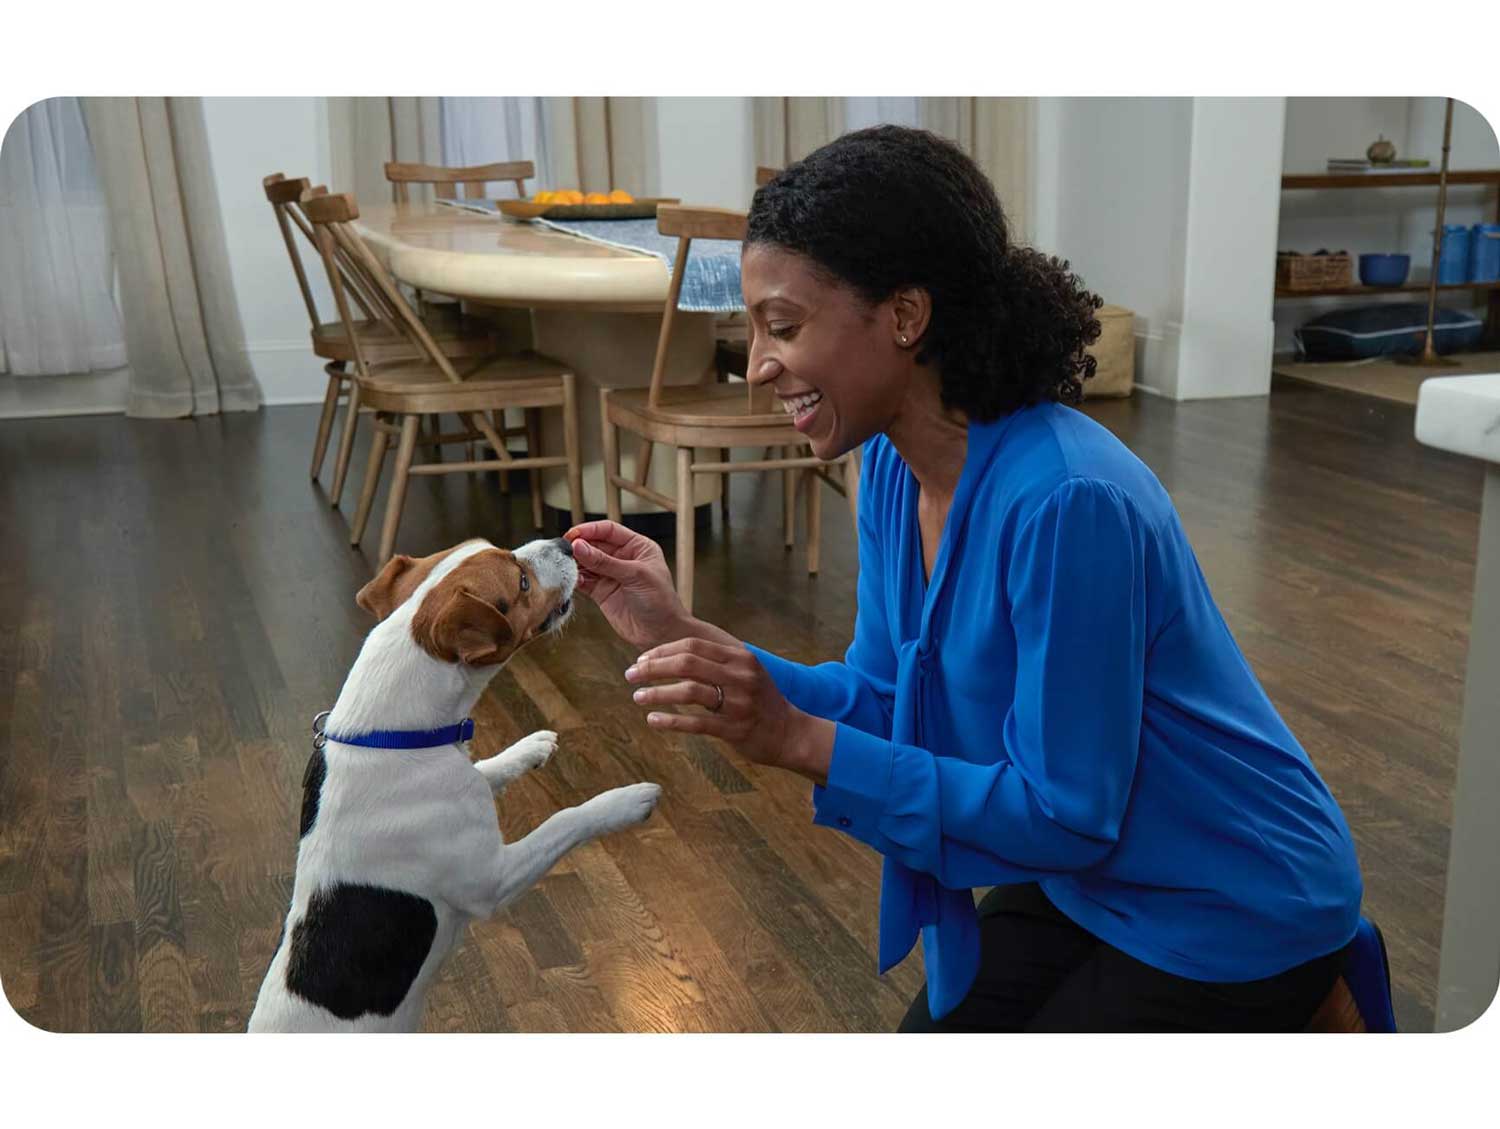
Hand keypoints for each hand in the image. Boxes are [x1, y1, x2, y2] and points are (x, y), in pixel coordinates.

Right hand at [564, 520, 689, 650]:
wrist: (661, 633)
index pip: (609, 530)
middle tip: (564, 551)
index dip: (590, 530)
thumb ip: (605, 562)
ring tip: (565, 565)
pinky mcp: (602, 593)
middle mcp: (623, 558)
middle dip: (580, 547)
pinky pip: (584, 581)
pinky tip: (572, 580)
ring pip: (587, 563)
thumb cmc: (660, 601)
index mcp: (637, 547)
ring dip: (575, 563)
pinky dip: (576, 580)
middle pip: (595, 545)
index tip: (573, 535)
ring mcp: (611, 576)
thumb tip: (580, 546)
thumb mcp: (635, 576)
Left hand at [624, 637, 833, 781]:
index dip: (662, 650)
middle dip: (653, 667)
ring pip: (688, 691)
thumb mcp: (745, 672)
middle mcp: (740, 676)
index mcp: (740, 657)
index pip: (693, 645)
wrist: (790, 733)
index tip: (641, 659)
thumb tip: (675, 653)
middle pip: (687, 663)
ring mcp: (738, 703)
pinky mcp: (734, 729)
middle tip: (631, 674)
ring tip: (637, 696)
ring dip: (657, 693)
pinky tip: (653, 719)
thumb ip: (717, 661)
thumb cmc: (761, 701)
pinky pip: (696, 723)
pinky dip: (670, 720)